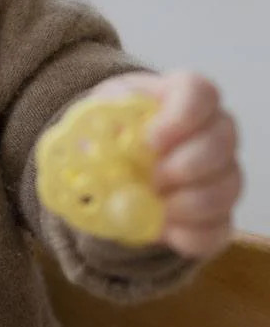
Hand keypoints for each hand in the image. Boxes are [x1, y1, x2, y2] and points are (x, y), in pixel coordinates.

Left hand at [96, 71, 242, 257]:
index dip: (183, 116)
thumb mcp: (98, 114)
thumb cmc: (112, 127)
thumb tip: (101, 142)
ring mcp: (221, 170)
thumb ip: (100, 123)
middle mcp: (212, 129)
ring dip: (190, 202)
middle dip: (187, 165)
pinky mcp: (220, 211)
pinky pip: (220, 227)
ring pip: (228, 185)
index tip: (152, 140)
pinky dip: (190, 233)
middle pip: (222, 139)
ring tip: (154, 204)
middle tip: (153, 179)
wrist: (114, 161)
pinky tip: (162, 228)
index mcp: (179, 95)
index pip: (200, 92)